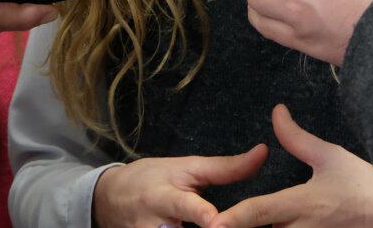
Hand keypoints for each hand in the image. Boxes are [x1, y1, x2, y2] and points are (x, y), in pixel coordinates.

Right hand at [92, 146, 267, 227]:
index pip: (185, 206)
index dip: (202, 215)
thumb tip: (263, 153)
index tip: (215, 222)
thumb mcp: (186, 168)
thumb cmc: (154, 178)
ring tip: (215, 227)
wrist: (109, 197)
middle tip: (218, 226)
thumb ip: (225, 168)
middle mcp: (153, 223)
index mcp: (164, 196)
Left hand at [211, 106, 372, 227]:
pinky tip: (288, 224)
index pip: (258, 211)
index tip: (213, 224)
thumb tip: (276, 112)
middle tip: (222, 222)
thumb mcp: (331, 157)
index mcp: (302, 203)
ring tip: (266, 218)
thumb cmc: (365, 186)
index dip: (233, 218)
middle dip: (246, 226)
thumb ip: (297, 138)